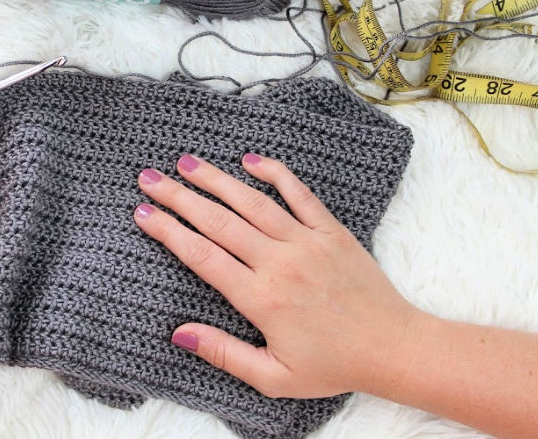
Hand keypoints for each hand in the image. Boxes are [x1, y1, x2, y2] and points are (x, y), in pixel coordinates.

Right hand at [133, 153, 421, 398]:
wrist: (393, 348)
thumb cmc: (332, 366)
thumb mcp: (273, 377)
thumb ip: (224, 353)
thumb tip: (179, 334)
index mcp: (261, 298)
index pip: (202, 255)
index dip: (168, 232)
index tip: (143, 213)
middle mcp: (280, 262)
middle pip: (218, 221)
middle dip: (179, 197)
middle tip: (150, 177)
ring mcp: (307, 241)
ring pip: (252, 202)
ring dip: (216, 179)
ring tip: (186, 161)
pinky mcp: (331, 231)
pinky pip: (300, 194)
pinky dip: (275, 173)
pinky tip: (250, 160)